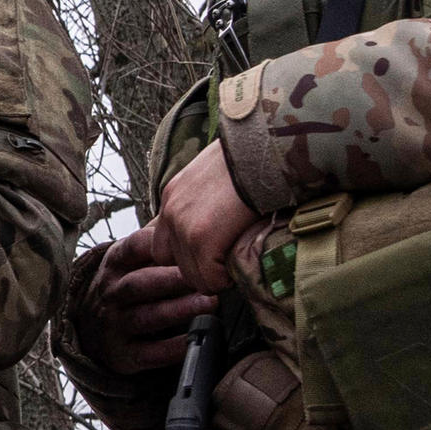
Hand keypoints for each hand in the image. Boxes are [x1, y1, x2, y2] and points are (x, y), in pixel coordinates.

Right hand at [77, 244, 209, 374]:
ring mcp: (115, 325)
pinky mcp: (124, 355)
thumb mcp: (130, 260)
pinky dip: (172, 348)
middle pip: (140, 284)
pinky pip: (149, 353)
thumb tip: (191, 208)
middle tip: (207, 277)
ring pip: (147, 317)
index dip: (158, 243)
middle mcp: (111, 294)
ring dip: (178, 311)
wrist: (91, 331)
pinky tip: (194, 339)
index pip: (133, 248)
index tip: (188, 239)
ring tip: (210, 305)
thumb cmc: (124, 286)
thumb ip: (156, 239)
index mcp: (114, 265)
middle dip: (173, 280)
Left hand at [116, 141, 258, 301]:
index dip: (188, 251)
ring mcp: (183, 226)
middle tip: (225, 260)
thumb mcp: (218, 173)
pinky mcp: (201, 239)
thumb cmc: (254, 158)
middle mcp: (171, 210)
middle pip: (170, 261)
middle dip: (198, 266)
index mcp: (173, 194)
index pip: (164, 240)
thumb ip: (207, 196)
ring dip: (214, 275)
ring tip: (236, 262)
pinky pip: (209, 279)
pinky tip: (240, 265)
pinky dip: (225, 279)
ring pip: (191, 275)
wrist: (266, 149)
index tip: (214, 250)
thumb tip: (221, 216)